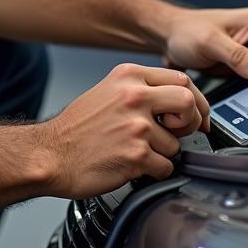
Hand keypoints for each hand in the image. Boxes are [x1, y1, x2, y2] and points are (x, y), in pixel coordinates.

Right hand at [41, 63, 209, 198]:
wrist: (50, 154)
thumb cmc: (76, 128)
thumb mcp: (107, 91)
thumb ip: (139, 89)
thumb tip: (174, 101)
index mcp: (128, 76)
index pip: (181, 79)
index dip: (195, 100)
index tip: (196, 114)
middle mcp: (134, 96)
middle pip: (188, 102)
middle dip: (190, 122)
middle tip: (178, 132)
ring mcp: (136, 125)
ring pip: (176, 142)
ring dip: (164, 153)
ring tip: (140, 152)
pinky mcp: (136, 154)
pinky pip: (165, 166)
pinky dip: (155, 172)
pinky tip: (135, 166)